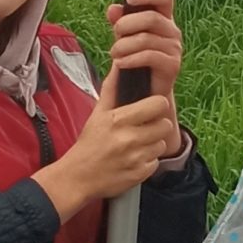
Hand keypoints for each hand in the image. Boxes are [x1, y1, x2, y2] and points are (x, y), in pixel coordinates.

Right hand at [33, 81, 182, 217]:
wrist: (77, 177)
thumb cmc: (89, 142)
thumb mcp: (97, 113)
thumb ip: (112, 89)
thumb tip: (119, 65)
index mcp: (119, 119)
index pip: (158, 104)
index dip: (157, 105)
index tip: (150, 108)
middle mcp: (129, 138)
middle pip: (165, 124)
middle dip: (157, 125)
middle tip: (143, 128)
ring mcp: (136, 158)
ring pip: (162, 144)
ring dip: (152, 144)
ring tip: (136, 145)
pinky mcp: (140, 174)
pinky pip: (156, 162)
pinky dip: (147, 161)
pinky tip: (133, 159)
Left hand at [106, 0, 183, 116]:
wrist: (144, 92)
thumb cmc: (135, 60)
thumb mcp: (125, 38)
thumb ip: (120, 21)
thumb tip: (113, 9)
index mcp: (163, 18)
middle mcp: (172, 31)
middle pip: (151, 17)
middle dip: (127, 24)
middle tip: (115, 34)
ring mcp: (175, 48)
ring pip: (147, 38)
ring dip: (124, 45)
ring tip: (113, 54)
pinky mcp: (173, 66)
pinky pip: (149, 56)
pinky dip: (130, 59)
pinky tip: (119, 63)